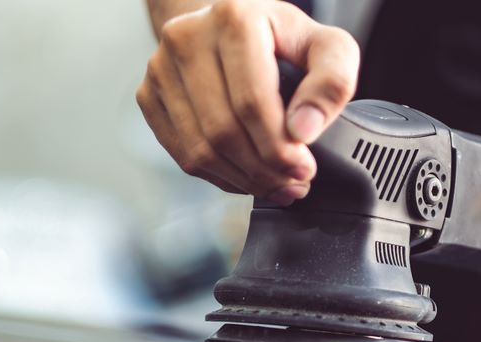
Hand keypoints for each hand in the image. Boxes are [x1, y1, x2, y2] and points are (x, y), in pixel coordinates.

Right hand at [137, 0, 360, 204]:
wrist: (227, 29)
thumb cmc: (278, 39)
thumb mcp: (325, 47)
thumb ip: (332, 82)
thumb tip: (304, 130)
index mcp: (233, 19)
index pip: (252, 102)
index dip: (279, 147)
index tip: (304, 168)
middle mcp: (188, 38)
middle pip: (223, 131)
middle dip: (264, 170)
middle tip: (292, 181)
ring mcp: (161, 68)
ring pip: (201, 150)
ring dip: (243, 179)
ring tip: (274, 183)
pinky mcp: (148, 95)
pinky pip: (183, 156)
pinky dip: (219, 177)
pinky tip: (246, 176)